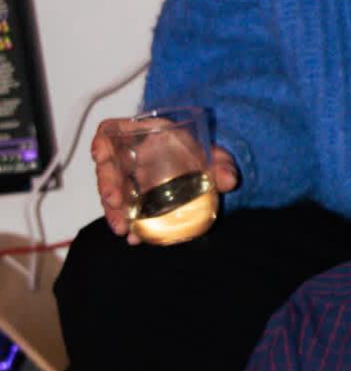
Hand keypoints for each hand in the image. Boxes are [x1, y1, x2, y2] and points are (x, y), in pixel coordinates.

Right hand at [91, 118, 238, 242]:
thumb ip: (223, 164)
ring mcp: (132, 178)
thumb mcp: (216, 156)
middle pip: (108, 168)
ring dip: (115, 211)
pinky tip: (135, 238)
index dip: (102, 144)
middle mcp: (132, 156)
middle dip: (108, 187)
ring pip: (114, 192)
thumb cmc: (204, 155)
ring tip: (122, 229)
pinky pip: (128, 209)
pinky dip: (131, 223)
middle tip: (115, 205)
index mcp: (145, 135)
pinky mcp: (137, 199)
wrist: (208, 171)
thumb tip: (230, 180)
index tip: (100, 157)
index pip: (111, 132)